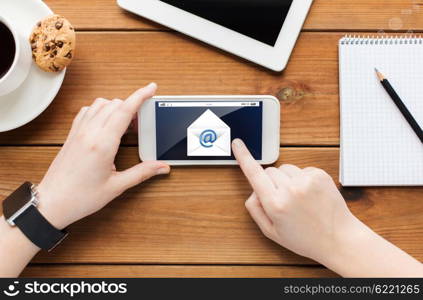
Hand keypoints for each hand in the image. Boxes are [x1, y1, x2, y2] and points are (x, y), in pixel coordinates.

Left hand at [37, 83, 169, 229]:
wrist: (52, 202)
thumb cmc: (81, 197)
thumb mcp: (117, 186)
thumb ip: (142, 173)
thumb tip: (162, 167)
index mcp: (102, 144)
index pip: (125, 110)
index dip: (140, 96)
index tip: (151, 88)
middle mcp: (89, 133)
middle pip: (115, 104)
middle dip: (132, 105)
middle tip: (142, 122)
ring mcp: (79, 132)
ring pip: (100, 104)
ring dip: (116, 107)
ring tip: (126, 123)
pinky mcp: (72, 134)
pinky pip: (87, 111)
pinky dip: (101, 110)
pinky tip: (106, 123)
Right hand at [231, 138, 360, 263]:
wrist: (339, 238)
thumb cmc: (305, 239)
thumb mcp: (271, 231)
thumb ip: (255, 209)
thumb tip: (253, 189)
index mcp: (275, 204)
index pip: (254, 174)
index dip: (243, 157)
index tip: (237, 144)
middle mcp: (290, 190)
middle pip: (269, 171)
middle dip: (270, 182)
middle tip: (282, 200)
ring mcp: (306, 181)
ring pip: (284, 169)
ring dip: (286, 180)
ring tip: (298, 199)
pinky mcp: (319, 175)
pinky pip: (301, 170)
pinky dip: (302, 179)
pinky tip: (309, 195)